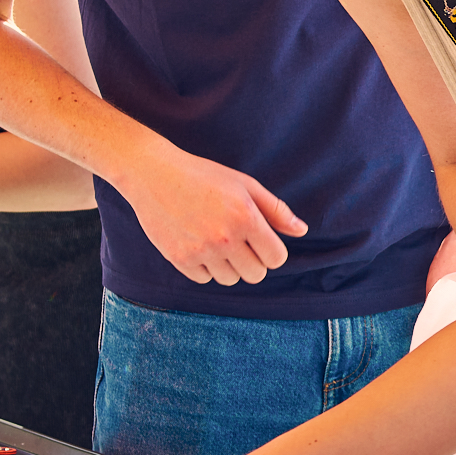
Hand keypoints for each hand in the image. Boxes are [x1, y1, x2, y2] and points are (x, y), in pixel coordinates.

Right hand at [112, 142, 307, 285]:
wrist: (154, 174)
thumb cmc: (204, 176)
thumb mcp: (245, 185)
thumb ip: (276, 210)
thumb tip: (301, 231)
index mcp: (245, 218)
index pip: (276, 259)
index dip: (272, 251)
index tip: (260, 240)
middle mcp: (224, 238)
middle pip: (256, 275)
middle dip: (253, 261)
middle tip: (240, 243)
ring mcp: (200, 251)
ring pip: (230, 280)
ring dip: (228, 265)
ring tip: (217, 241)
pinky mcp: (179, 259)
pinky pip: (204, 279)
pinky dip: (205, 268)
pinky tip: (198, 244)